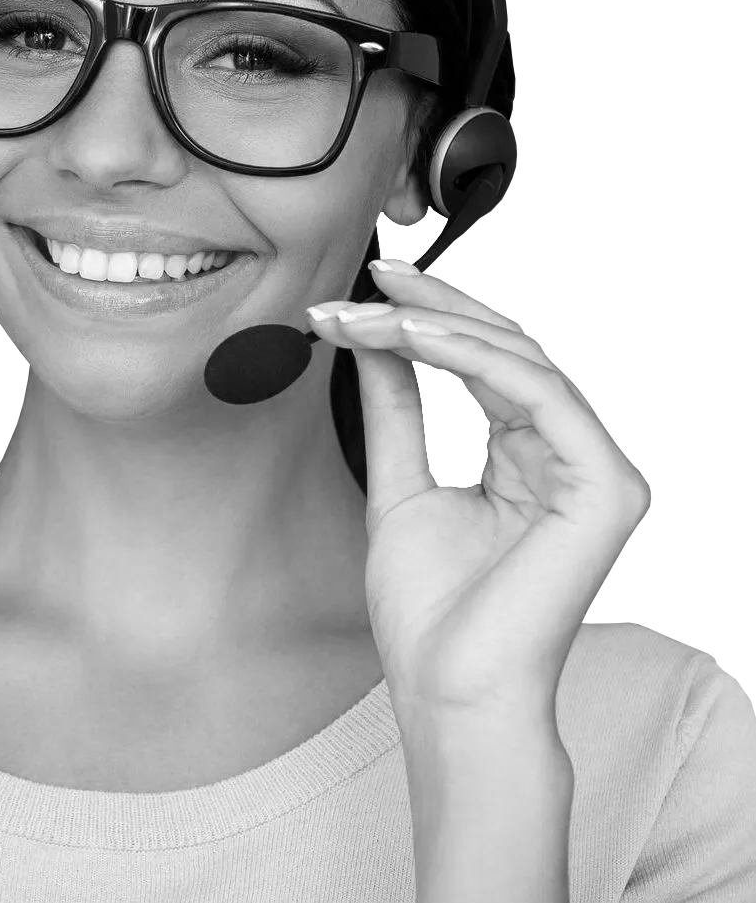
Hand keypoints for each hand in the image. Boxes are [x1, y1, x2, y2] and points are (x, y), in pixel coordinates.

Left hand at [308, 261, 651, 723]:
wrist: (447, 690)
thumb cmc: (428, 610)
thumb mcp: (399, 485)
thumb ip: (396, 410)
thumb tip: (373, 342)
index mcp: (528, 456)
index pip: (484, 363)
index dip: (429, 317)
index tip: (364, 290)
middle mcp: (566, 454)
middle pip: (506, 348)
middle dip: (432, 306)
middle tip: (370, 277)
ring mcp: (593, 469)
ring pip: (518, 360)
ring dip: (434, 328)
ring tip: (368, 315)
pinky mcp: (603, 486)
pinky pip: (538, 394)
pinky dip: (470, 358)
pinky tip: (411, 339)